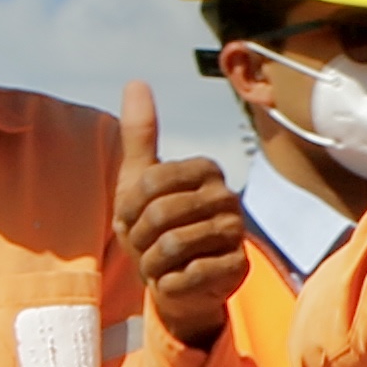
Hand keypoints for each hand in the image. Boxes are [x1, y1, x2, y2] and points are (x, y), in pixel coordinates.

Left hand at [116, 83, 248, 349]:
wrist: (178, 284)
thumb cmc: (156, 229)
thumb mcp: (139, 181)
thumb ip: (140, 134)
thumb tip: (136, 81)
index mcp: (206, 170)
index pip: (150, 182)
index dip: (129, 208)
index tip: (132, 220)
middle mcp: (227, 197)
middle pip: (160, 214)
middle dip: (139, 239)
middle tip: (145, 248)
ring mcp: (236, 233)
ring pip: (172, 247)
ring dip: (151, 264)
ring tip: (159, 265)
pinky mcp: (238, 268)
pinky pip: (186, 275)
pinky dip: (169, 284)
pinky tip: (176, 281)